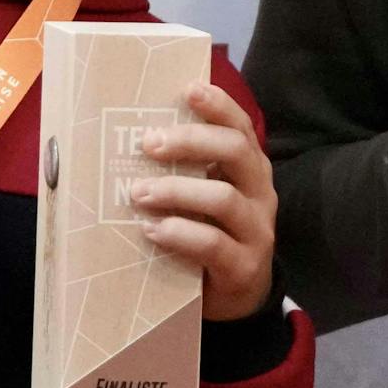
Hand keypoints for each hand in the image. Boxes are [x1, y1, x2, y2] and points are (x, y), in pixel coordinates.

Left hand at [128, 83, 279, 320]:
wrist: (236, 298)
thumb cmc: (210, 234)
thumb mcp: (202, 197)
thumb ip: (183, 171)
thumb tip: (127, 140)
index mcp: (250, 169)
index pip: (241, 127)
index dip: (218, 106)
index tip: (187, 90)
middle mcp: (261, 194)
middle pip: (236, 152)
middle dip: (191, 142)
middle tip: (148, 144)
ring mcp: (256, 231)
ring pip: (224, 199)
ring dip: (177, 191)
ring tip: (139, 193)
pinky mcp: (243, 267)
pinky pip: (214, 245)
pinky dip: (180, 234)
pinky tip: (152, 230)